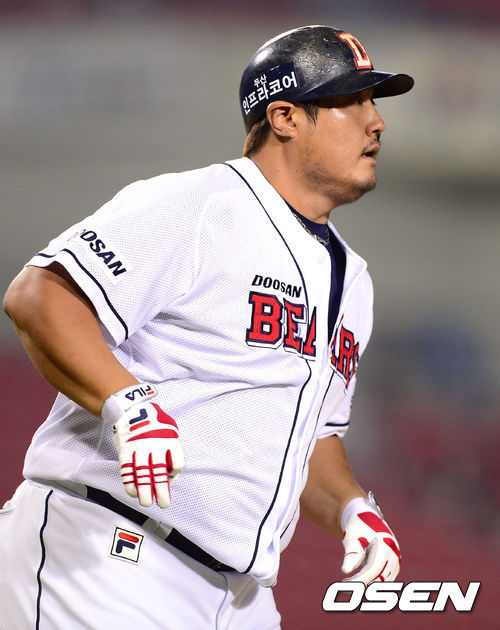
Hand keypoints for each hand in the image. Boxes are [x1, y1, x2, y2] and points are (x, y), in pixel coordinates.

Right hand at [101, 383, 184, 507]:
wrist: (133, 409)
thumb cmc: (155, 422)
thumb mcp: (170, 429)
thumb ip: (172, 450)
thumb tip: (171, 474)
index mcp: (171, 439)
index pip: (178, 463)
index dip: (175, 474)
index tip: (169, 478)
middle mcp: (156, 445)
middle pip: (160, 472)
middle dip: (161, 491)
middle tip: (163, 504)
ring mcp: (140, 448)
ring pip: (143, 474)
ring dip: (145, 491)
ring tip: (147, 502)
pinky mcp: (126, 451)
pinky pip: (128, 470)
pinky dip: (130, 483)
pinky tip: (133, 492)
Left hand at [341, 493, 400, 583]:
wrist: (367, 519)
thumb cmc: (358, 527)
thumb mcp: (352, 537)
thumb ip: (351, 553)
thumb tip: (345, 570)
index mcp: (385, 545)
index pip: (374, 569)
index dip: (360, 579)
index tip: (346, 585)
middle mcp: (394, 554)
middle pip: (379, 577)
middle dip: (362, 584)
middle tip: (343, 586)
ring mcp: (395, 561)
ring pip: (382, 581)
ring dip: (366, 585)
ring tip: (347, 583)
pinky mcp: (393, 566)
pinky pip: (384, 579)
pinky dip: (371, 582)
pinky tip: (356, 581)